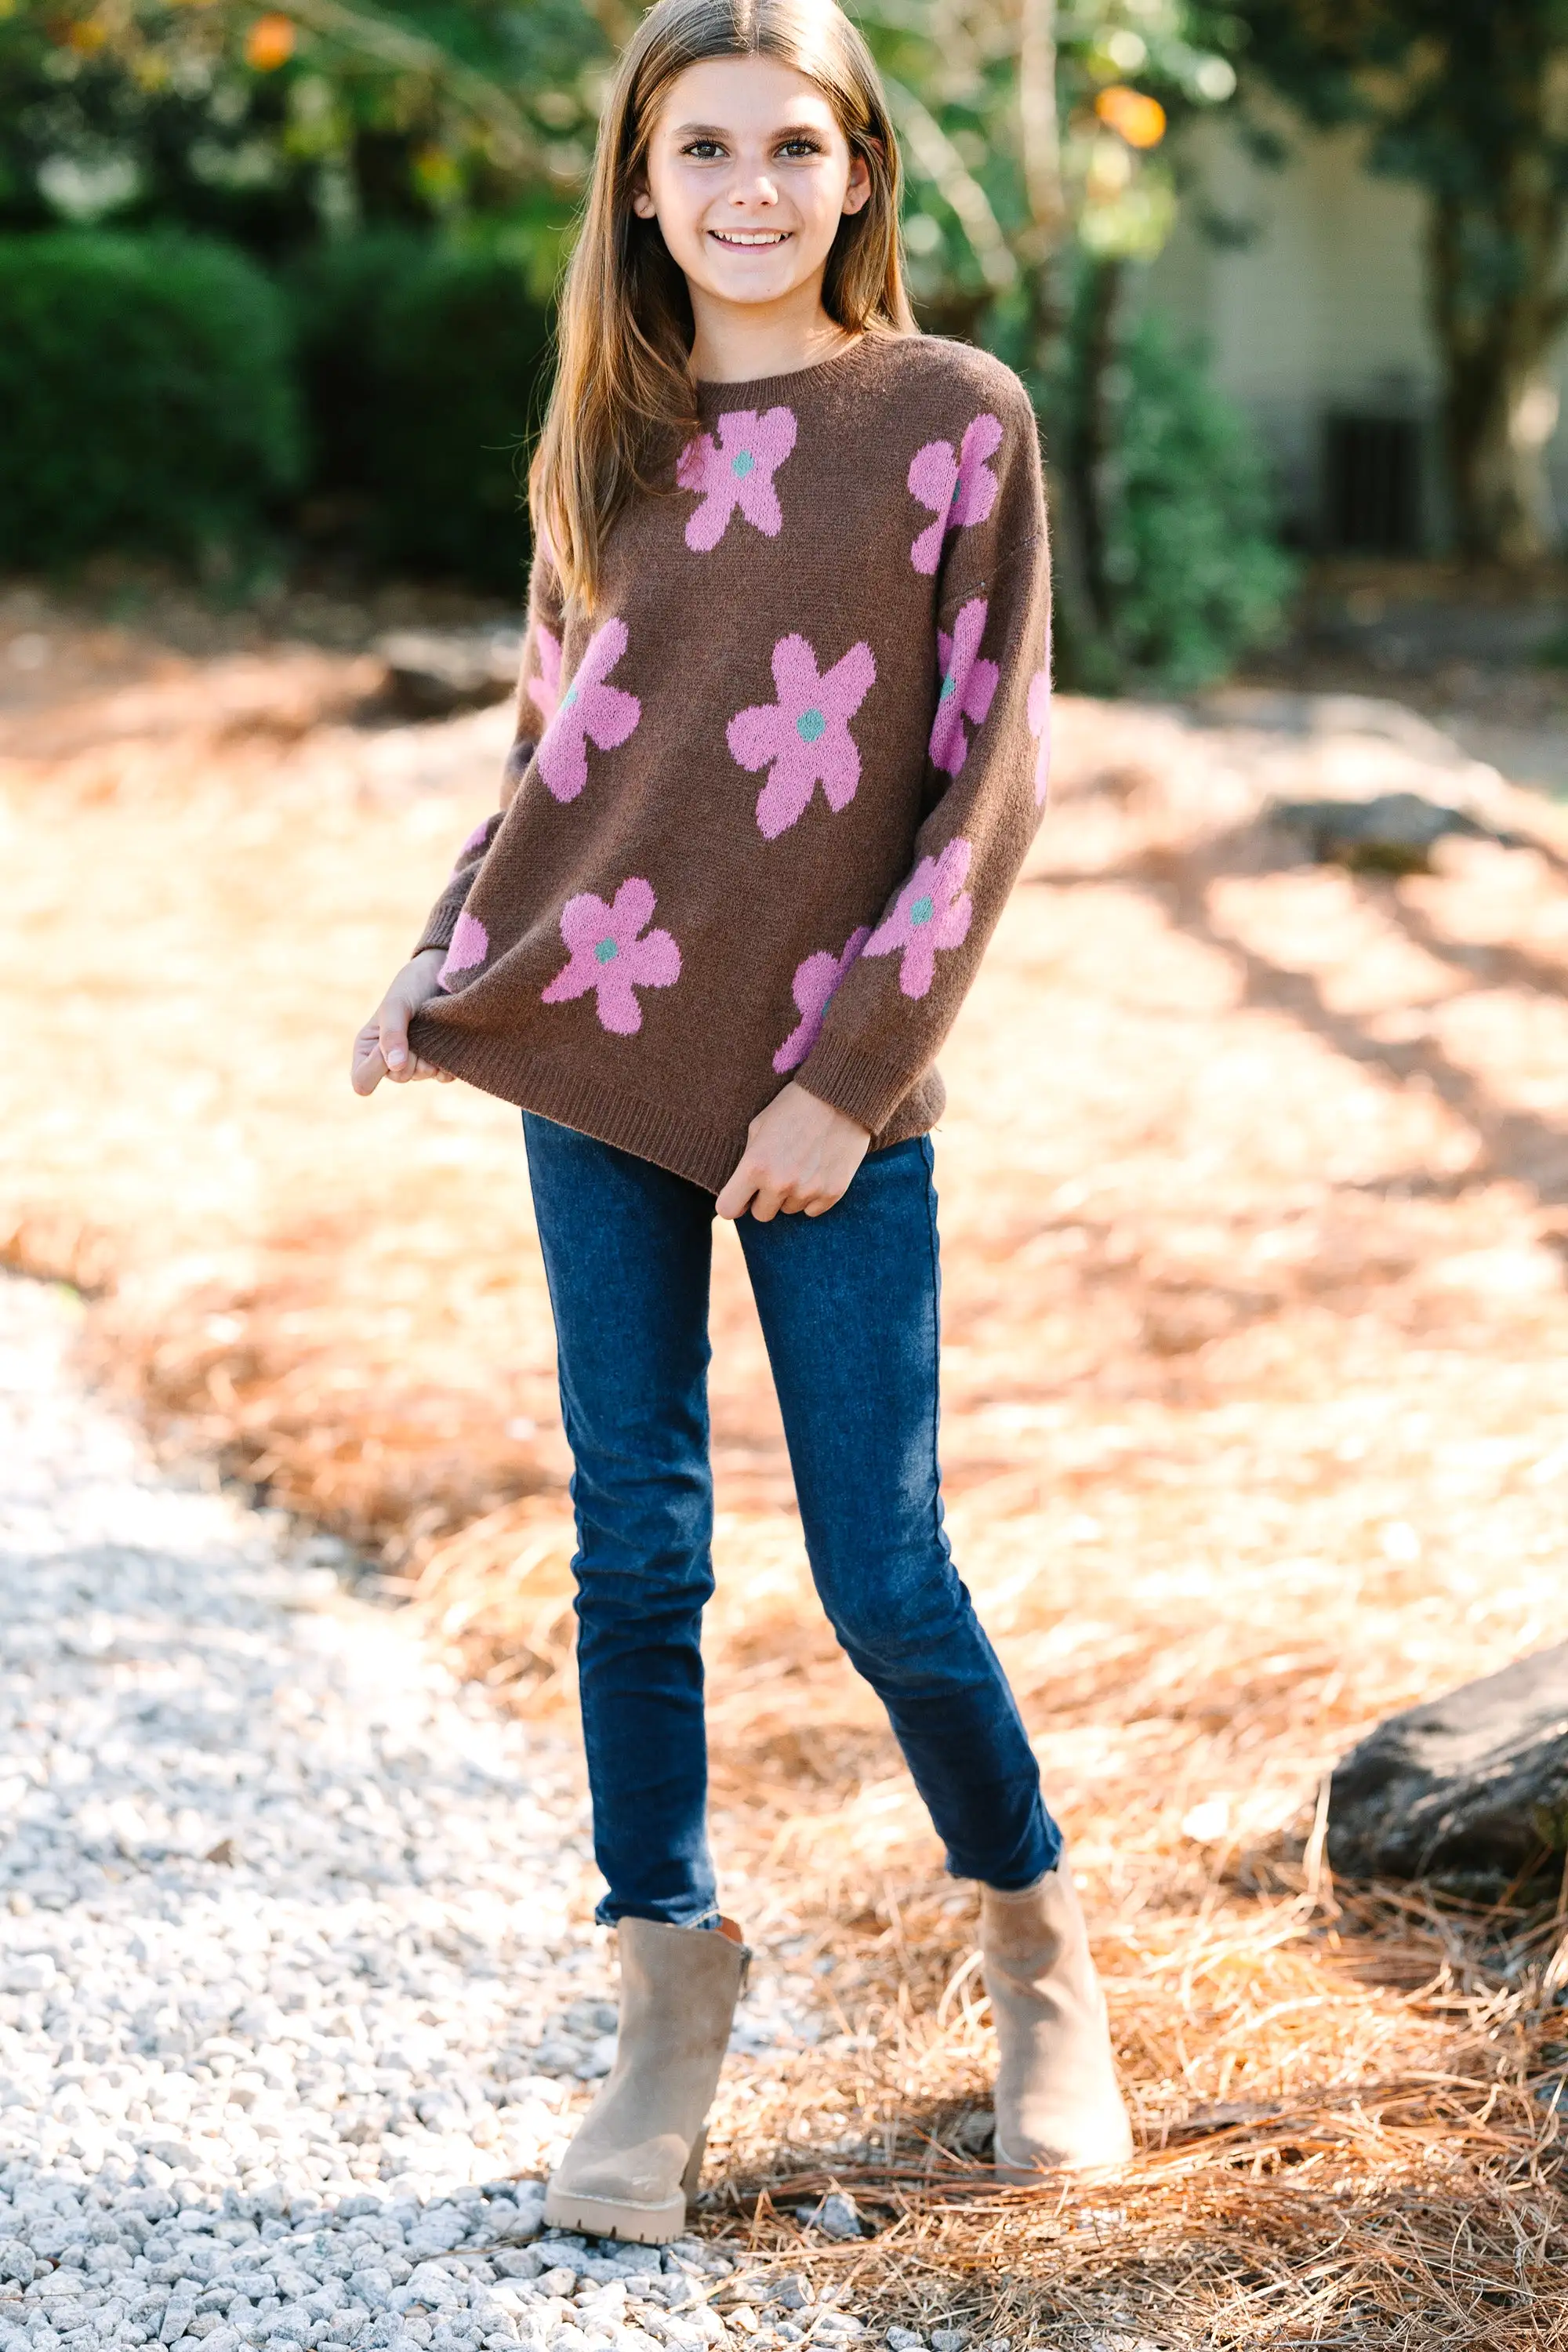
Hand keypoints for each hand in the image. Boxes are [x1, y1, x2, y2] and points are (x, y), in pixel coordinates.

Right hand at [351, 950, 453, 1094]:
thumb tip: (396, 1066)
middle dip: (410, 1057)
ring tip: (432, 1032)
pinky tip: (446, 1045)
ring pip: (421, 1076)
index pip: (362, 1080)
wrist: (443, 975)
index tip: (390, 1046)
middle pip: (398, 1077)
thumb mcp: (396, 1005)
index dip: (376, 1068)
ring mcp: (415, 1061)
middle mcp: (389, 1058)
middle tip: (418, 1032)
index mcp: (367, 1048)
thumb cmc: (411, 986)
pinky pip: (443, 1076)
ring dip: (429, 1056)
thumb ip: (392, 1034)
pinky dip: (446, 1063)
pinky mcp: (437, 1061)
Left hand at [715, 1082, 869, 1221]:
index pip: (728, 1209)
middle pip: (761, 1215)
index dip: (733, 1203)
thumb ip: (748, 1161)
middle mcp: (780, 1183)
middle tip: (776, 1174)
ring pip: (789, 1210)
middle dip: (764, 1199)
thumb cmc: (794, 1106)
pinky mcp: (832, 1192)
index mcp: (755, 1166)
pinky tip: (817, 1171)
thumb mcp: (759, 1126)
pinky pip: (813, 1210)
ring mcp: (808, 1190)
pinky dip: (813, 1196)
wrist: (839, 1096)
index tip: (742, 1195)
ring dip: (791, 1195)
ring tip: (801, 1165)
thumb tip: (744, 1189)